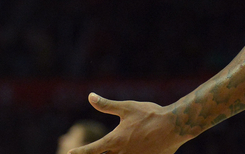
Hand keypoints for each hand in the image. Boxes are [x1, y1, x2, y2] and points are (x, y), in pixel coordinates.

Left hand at [67, 93, 190, 153]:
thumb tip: (90, 97)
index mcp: (115, 141)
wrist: (173, 126)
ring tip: (110, 152)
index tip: (70, 153)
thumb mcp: (126, 107)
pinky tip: (129, 152)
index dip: (81, 152)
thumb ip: (107, 105)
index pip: (92, 150)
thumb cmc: (149, 114)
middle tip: (89, 153)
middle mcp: (122, 153)